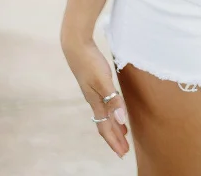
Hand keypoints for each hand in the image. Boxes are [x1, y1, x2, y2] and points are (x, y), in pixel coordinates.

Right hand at [61, 35, 129, 158]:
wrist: (76, 46)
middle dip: (115, 138)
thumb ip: (113, 99)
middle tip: (124, 150)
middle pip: (105, 124)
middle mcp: (94, 100)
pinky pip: (105, 104)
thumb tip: (121, 119)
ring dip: (114, 126)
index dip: (114, 141)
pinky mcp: (94, 84)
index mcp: (96, 102)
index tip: (122, 153)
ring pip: (105, 115)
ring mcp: (93, 92)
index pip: (105, 127)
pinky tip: (115, 109)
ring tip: (123, 133)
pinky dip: (112, 112)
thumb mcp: (103, 80)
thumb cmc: (90, 62)